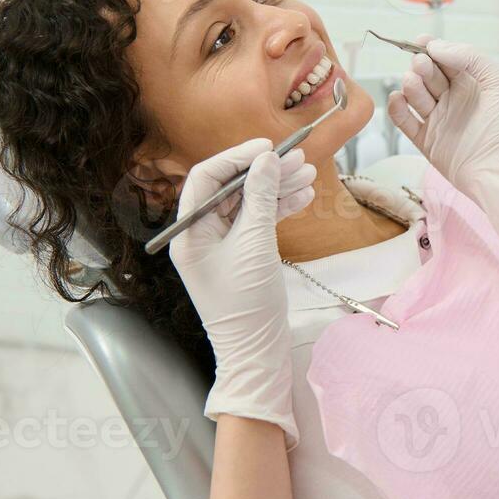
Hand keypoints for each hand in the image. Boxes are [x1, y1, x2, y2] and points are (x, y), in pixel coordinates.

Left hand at [168, 139, 316, 442]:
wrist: (256, 351)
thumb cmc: (247, 304)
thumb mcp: (254, 245)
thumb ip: (260, 198)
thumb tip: (267, 160)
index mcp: (189, 232)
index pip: (206, 178)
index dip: (236, 157)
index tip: (267, 147)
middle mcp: (201, 235)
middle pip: (231, 189)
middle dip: (264, 172)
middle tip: (298, 158)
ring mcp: (222, 246)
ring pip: (249, 204)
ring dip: (277, 188)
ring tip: (309, 175)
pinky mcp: (242, 256)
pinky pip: (258, 222)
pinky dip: (279, 209)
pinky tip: (304, 198)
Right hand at [386, 38, 498, 241]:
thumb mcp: (498, 82)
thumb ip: (471, 57)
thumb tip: (436, 46)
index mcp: (472, 83)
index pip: (446, 59)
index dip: (432, 47)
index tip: (421, 40)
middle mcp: (454, 99)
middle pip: (428, 75)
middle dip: (422, 66)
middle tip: (420, 64)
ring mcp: (439, 120)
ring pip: (416, 95)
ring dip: (411, 85)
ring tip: (413, 81)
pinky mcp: (427, 141)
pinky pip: (405, 121)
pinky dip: (398, 109)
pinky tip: (399, 99)